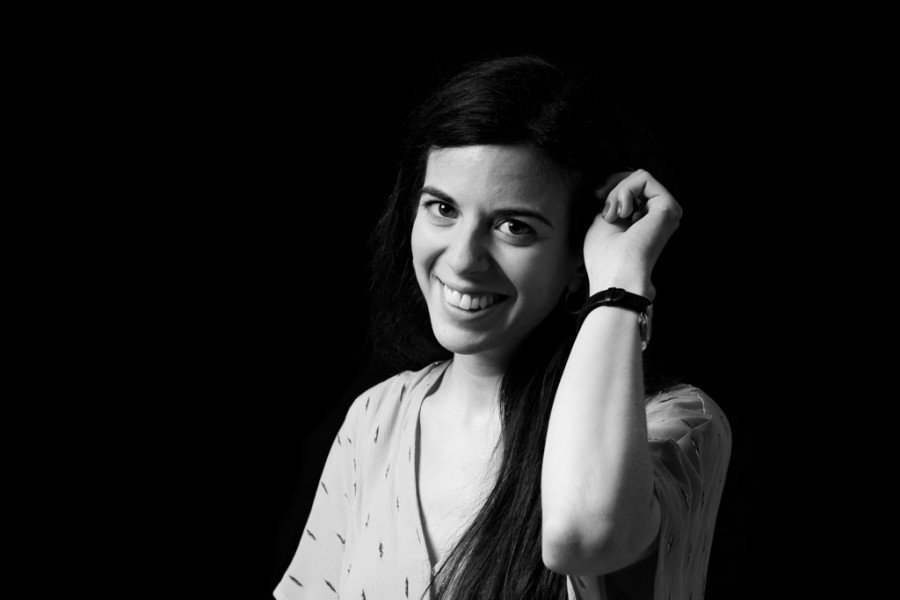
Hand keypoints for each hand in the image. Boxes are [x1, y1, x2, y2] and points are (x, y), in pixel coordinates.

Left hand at [582, 169, 681, 300]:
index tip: (597, 195)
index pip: (633, 189)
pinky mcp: (668, 207)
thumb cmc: (605, 258)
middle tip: (606, 211)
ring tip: (614, 215)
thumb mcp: (602, 222)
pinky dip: (626, 190)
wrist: (617, 277)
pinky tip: (623, 213)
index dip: (612, 184)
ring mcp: (665, 212)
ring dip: (618, 191)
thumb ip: (612, 202)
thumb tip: (613, 185)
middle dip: (614, 187)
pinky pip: (645, 178)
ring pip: (640, 177)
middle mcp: (657, 217)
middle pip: (636, 180)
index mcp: (642, 222)